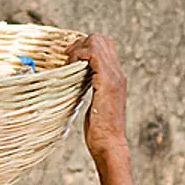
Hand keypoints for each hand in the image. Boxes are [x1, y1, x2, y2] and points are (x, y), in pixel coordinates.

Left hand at [66, 35, 128, 166]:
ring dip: (78, 49)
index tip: (69, 59)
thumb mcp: (94, 105)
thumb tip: (77, 85)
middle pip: (101, 39)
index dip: (85, 47)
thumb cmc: (99, 132)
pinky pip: (93, 55)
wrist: (109, 144)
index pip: (104, 47)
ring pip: (97, 43)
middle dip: (80, 44)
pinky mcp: (107, 82)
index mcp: (115, 77)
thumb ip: (90, 91)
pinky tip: (70, 68)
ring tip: (68, 63)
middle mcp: (117, 73)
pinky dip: (79, 56)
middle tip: (66, 58)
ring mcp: (114, 76)